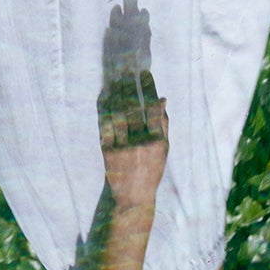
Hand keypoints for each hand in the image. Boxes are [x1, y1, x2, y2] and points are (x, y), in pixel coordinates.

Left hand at [100, 83, 166, 211]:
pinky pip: (105, 126)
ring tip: (116, 80)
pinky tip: (104, 97)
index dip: (148, 89)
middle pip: (133, 109)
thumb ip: (163, 124)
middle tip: (126, 72)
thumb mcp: (164, 150)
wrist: (132, 197)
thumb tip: (162, 99)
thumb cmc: (151, 170)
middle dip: (129, 87)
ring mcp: (123, 148)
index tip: (144, 73)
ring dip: (116, 95)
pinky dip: (104, 110)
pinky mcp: (108, 152)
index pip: (152, 108)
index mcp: (158, 142)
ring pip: (118, 115)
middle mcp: (141, 144)